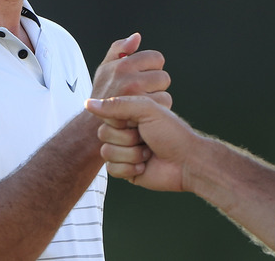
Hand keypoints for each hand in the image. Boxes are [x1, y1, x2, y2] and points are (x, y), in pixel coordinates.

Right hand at [85, 95, 199, 191]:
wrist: (187, 162)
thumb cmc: (171, 133)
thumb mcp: (147, 110)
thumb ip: (117, 105)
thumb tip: (88, 103)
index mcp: (129, 116)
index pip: (105, 115)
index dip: (119, 120)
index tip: (137, 122)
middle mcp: (125, 132)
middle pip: (103, 134)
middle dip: (127, 139)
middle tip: (145, 139)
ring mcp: (124, 152)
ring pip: (106, 153)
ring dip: (130, 154)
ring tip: (148, 153)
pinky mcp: (125, 170)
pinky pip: (111, 169)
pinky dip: (129, 168)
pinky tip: (144, 167)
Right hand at [90, 33, 170, 109]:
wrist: (92, 126)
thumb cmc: (102, 95)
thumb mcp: (105, 69)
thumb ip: (119, 49)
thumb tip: (137, 37)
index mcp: (122, 65)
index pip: (156, 58)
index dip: (152, 67)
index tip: (144, 76)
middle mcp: (130, 80)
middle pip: (163, 76)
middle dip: (156, 85)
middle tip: (143, 93)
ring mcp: (136, 97)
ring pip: (165, 93)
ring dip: (157, 99)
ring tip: (143, 104)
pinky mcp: (142, 113)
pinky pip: (163, 106)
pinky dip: (157, 111)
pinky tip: (145, 114)